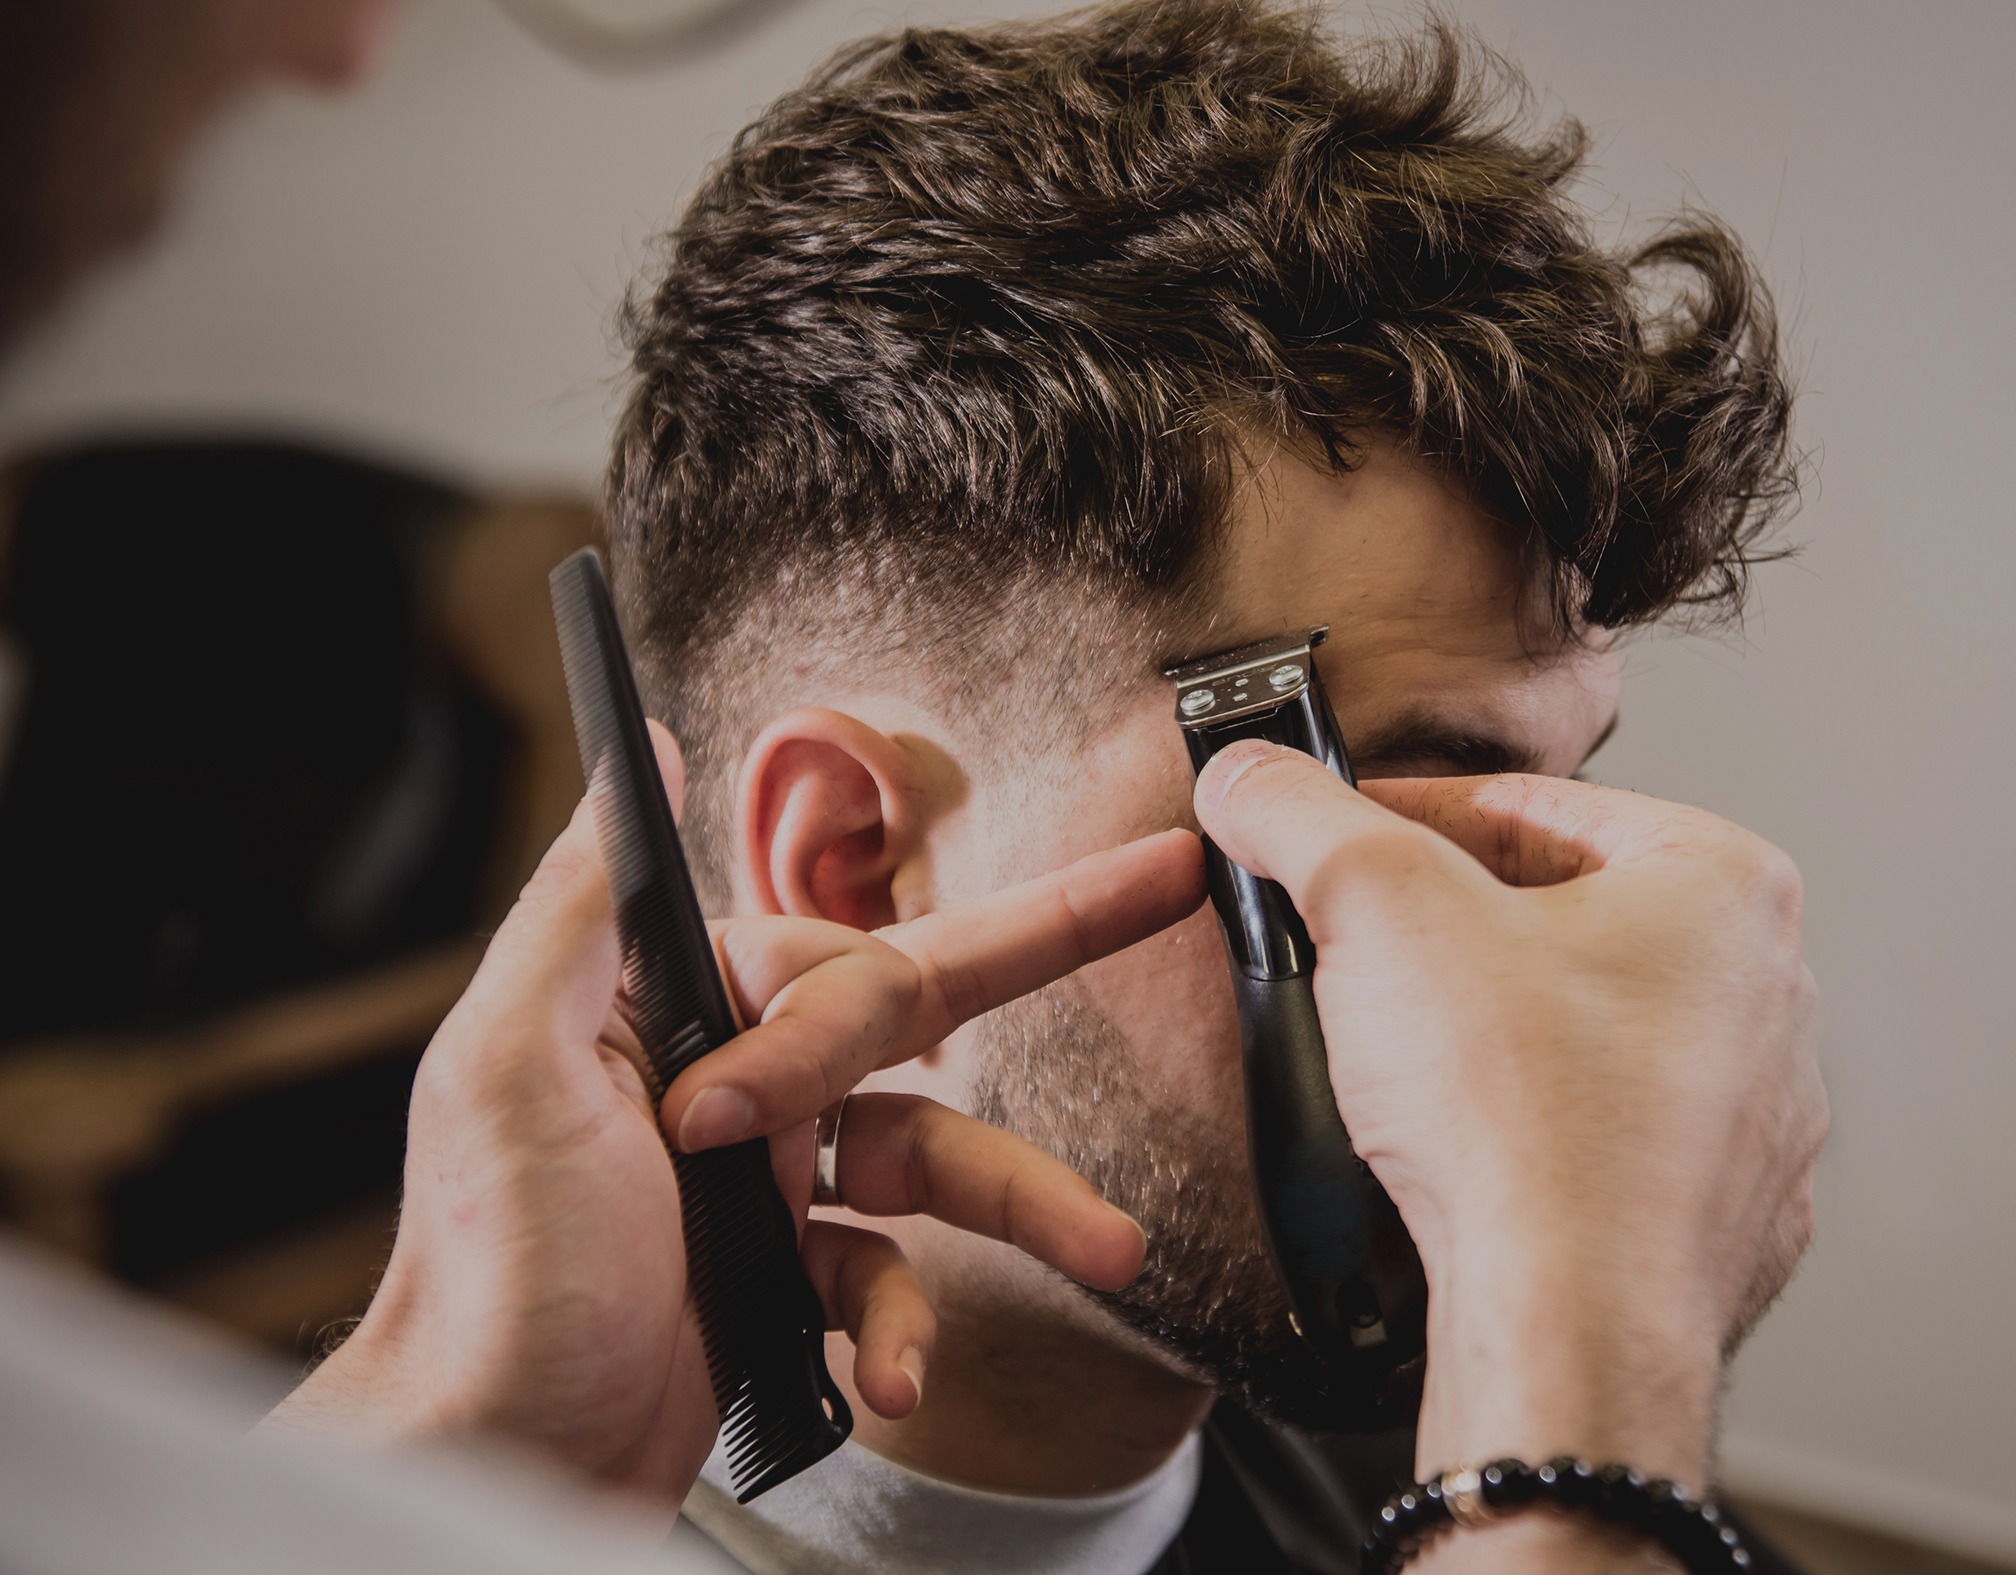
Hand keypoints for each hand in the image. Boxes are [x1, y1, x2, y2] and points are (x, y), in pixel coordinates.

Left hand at [271, 727, 1204, 1508]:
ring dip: (1030, 1204)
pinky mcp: (789, 1282)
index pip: (825, 967)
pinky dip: (914, 1329)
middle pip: (920, 1010)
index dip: (818, 1031)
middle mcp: (736, 1081)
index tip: (724, 1121)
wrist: (497, 1464)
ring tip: (1114, 1247)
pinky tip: (900, 1377)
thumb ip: (584, 904)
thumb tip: (643, 748)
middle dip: (1050, 939)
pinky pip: (897, 1280)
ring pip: (939, 1158)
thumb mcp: (509, 1070)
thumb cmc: (486, 1278)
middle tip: (1165, 879)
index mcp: (676, 1012)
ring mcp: (772, 1184)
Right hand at [1194, 746, 1824, 1553]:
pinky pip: (1608, 1147)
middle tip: (1352, 951)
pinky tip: (1464, 1156)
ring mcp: (1753, 1119)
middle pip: (1563, 918)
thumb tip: (1249, 776)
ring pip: (1590, 1035)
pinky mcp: (1721, 1222)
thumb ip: (1299, 814)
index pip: (1532, 809)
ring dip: (1491, 1036)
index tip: (1330, 841)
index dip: (1402, 818)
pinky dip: (1533, 1139)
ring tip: (1398, 1063)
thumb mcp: (1373, 904)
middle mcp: (1766, 996)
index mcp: (1725, 886)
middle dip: (1449, 930)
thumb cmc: (1520, 1118)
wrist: (1569, 1333)